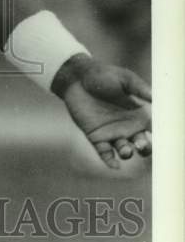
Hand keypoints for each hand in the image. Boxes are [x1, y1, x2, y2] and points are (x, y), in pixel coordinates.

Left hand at [52, 54, 150, 168]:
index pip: (155, 129)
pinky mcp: (96, 137)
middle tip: (142, 144)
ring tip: (126, 149)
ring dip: (127, 153)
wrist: (77, 78)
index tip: (164, 138)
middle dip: (146, 148)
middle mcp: (129, 126)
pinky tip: (114, 165)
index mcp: (139, 114)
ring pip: (125, 150)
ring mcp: (113, 133)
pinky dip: (110, 161)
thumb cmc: (102, 75)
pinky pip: (105, 153)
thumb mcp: (124, 79)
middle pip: (143, 144)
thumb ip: (139, 89)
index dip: (161, 135)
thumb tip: (157, 98)